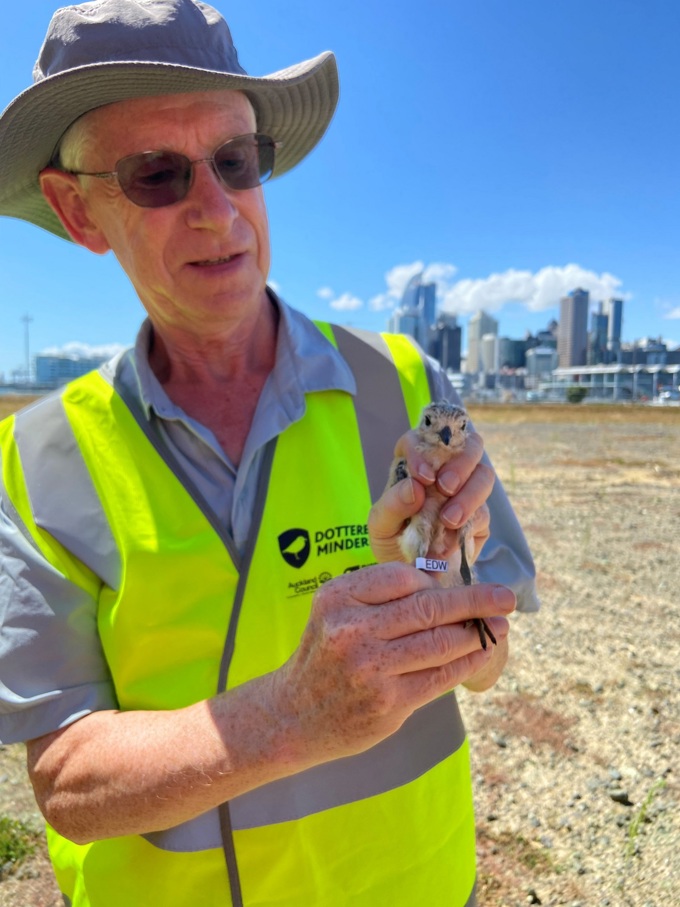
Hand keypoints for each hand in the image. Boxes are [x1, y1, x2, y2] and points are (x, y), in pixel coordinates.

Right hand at [271, 562, 513, 764]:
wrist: (293, 716)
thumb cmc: (325, 656)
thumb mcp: (336, 612)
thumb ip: (380, 597)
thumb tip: (445, 586)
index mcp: (338, 598)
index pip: (402, 577)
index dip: (436, 581)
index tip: (461, 584)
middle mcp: (351, 630)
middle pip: (428, 608)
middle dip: (474, 600)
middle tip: (506, 596)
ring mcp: (370, 669)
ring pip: (440, 643)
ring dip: (477, 632)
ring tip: (499, 625)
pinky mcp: (388, 703)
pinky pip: (440, 677)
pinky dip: (467, 662)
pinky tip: (481, 653)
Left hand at [368, 427, 493, 564]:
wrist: (411, 575)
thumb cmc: (392, 541)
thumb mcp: (380, 525)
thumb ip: (392, 505)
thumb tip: (415, 487)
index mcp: (416, 464)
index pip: (422, 439)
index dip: (424, 452)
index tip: (423, 477)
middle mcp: (445, 471)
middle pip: (467, 446)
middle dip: (460, 464)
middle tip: (446, 488)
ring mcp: (467, 492)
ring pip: (484, 476)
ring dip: (470, 494)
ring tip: (450, 520)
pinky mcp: (480, 518)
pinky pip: (483, 513)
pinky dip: (469, 524)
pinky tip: (449, 542)